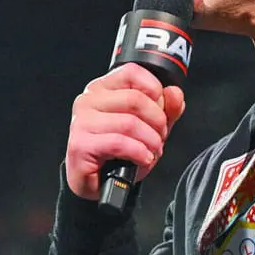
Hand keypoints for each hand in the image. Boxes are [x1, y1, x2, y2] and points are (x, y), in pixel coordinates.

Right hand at [65, 63, 184, 200]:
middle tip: (159, 137)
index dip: (155, 91)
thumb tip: (174, 93)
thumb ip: (166, 108)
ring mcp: (82, 122)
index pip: (133, 72)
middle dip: (157, 122)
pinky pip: (119, 143)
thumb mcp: (150, 126)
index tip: (161, 111)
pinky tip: (142, 158)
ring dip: (150, 141)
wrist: (99, 183)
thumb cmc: (120, 151)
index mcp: (104, 88)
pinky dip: (139, 153)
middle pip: (136, 99)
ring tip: (152, 150)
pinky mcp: (80, 144)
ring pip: (129, 122)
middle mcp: (88, 100)